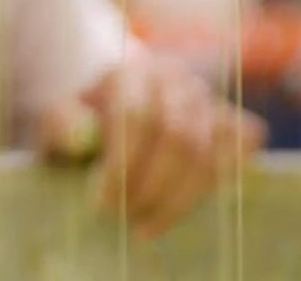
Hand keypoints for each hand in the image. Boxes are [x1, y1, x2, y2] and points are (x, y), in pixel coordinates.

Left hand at [39, 55, 265, 239]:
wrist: (114, 114)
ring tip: (145, 227)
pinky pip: (241, 145)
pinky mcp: (229, 119)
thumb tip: (78, 137)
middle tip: (124, 220)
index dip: (122, 164)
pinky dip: (219, 178)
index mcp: (130, 72)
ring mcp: (206, 97)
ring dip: (177, 198)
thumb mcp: (59, 123)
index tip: (101, 204)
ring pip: (206, 151)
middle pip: (176, 135)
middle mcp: (174, 78)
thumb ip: (61, 124)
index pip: (136, 115)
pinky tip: (183, 203)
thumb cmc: (84, 126)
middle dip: (150, 187)